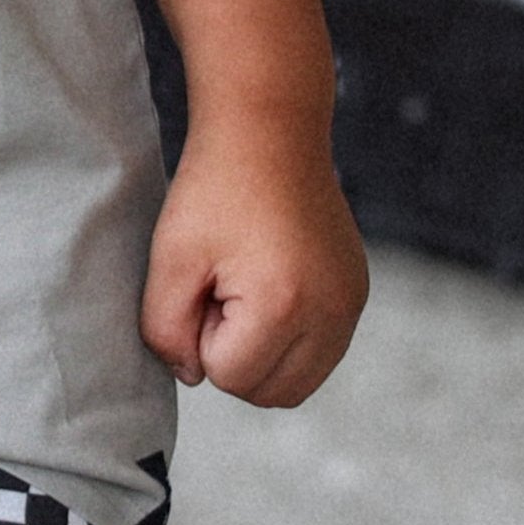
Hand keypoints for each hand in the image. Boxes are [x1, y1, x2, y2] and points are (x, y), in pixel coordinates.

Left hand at [142, 115, 369, 408]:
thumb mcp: (169, 260)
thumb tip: (193, 375)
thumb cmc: (214, 190)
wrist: (269, 130)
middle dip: (235, 357)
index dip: (202, 338)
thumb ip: (166, 332)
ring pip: (298, 382)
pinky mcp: (357, 293)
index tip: (206, 285)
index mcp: (285, 306)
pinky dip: (289, 339)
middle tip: (222, 291)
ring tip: (245, 290)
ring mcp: (352, 304)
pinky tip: (270, 285)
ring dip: (263, 354)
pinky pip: (320, 352)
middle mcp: (333, 313)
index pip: (229, 378)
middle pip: (270, 394)